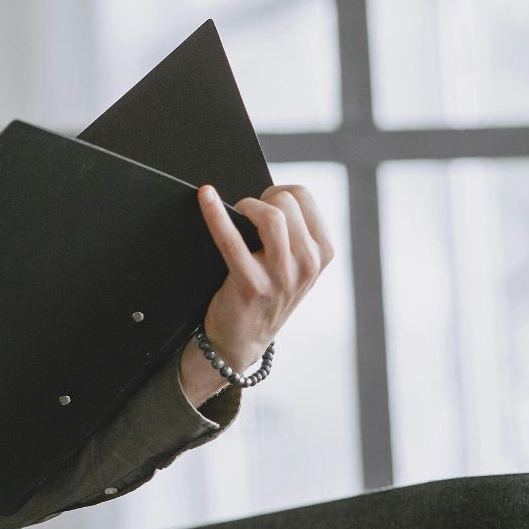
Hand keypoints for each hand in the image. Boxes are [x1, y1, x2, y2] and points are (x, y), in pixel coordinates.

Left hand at [181, 183, 335, 402]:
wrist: (243, 338)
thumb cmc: (265, 290)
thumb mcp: (295, 264)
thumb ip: (292, 232)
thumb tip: (262, 192)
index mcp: (323, 251)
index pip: (304, 196)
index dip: (277, 190)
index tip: (262, 199)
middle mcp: (309, 263)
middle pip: (286, 201)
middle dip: (260, 198)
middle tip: (245, 211)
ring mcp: (283, 276)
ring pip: (270, 216)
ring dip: (245, 205)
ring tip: (234, 213)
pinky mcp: (252, 284)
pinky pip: (232, 239)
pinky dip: (215, 213)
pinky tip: (205, 197)